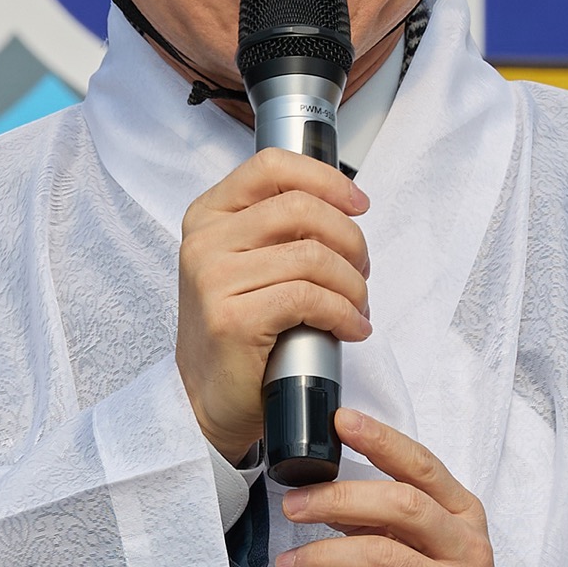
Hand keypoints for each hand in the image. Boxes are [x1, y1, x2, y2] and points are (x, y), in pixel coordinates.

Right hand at [177, 149, 371, 460]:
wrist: (207, 400)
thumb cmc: (239, 332)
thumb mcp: (248, 264)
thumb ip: (279, 228)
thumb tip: (344, 206)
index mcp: (208, 216)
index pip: (271, 166)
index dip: (325, 179)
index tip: (358, 204)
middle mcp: (205, 242)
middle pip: (301, 208)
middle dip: (350, 239)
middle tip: (362, 270)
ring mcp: (213, 280)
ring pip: (312, 257)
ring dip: (352, 285)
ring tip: (357, 308)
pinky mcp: (232, 320)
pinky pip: (310, 299)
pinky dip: (344, 314)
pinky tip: (351, 329)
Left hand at [274, 410, 557, 566]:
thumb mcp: (425, 553)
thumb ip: (386, 521)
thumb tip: (324, 491)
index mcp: (465, 517)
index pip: (423, 467)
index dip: (382, 441)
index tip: (340, 421)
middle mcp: (467, 550)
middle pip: (402, 506)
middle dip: (338, 498)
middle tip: (292, 504)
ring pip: (383, 557)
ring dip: (322, 556)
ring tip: (286, 563)